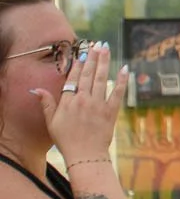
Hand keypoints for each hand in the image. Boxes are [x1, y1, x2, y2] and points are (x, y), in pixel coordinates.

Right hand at [32, 44, 126, 164]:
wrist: (85, 154)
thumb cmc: (66, 139)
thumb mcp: (51, 122)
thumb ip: (46, 103)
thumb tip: (36, 90)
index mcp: (68, 102)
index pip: (73, 78)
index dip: (78, 64)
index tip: (82, 52)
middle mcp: (83, 100)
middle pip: (88, 75)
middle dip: (92, 58)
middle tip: (97, 44)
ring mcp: (98, 105)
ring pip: (101, 79)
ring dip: (104, 63)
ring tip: (106, 49)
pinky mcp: (111, 112)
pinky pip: (117, 93)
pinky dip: (121, 81)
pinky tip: (125, 69)